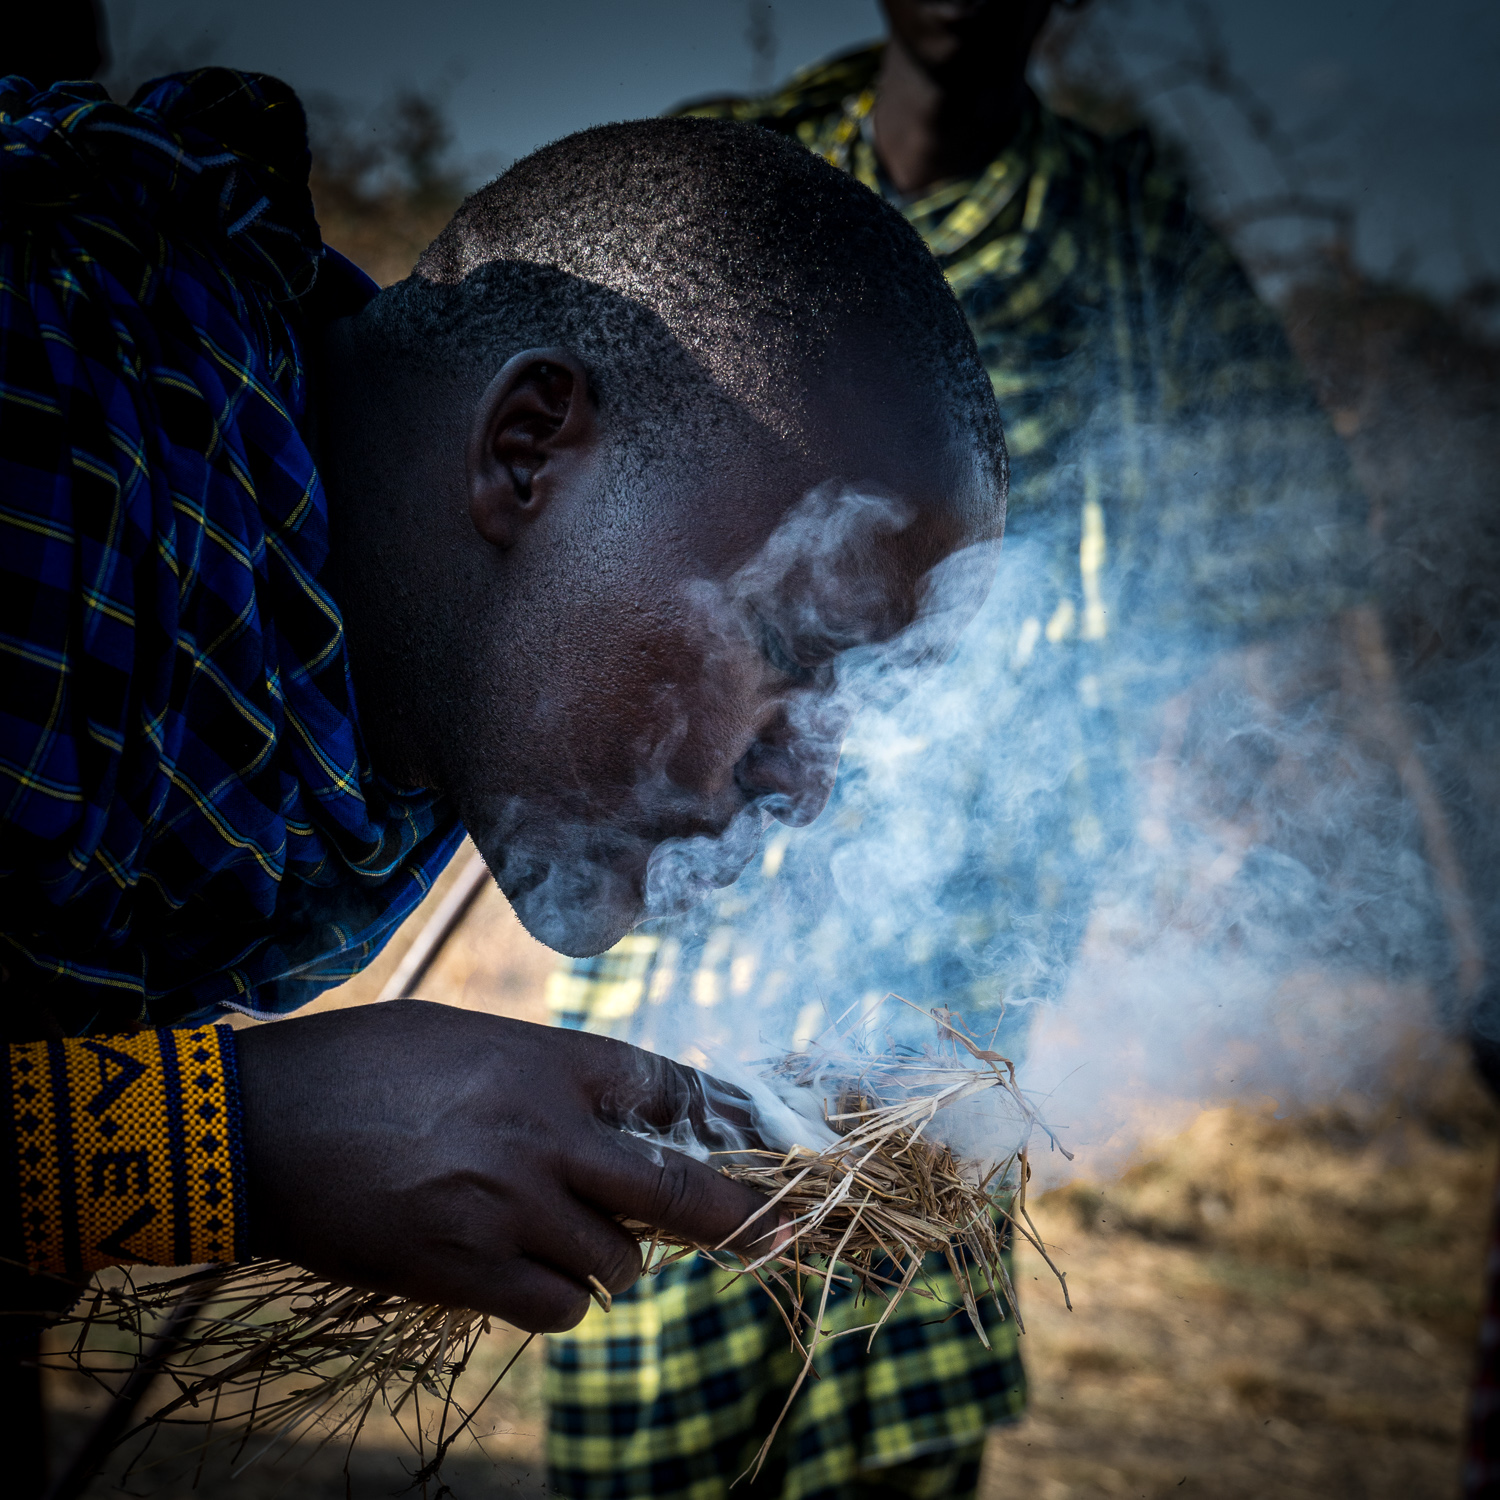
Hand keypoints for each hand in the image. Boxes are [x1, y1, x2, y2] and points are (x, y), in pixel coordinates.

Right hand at [233, 1000, 772, 1330]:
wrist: (258, 1128)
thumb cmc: (359, 1065)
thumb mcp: (466, 1036)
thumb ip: (542, 1073)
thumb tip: (602, 1112)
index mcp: (548, 1060)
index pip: (669, 1087)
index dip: (712, 1116)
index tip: (736, 1137)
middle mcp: (547, 1135)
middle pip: (678, 1189)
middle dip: (739, 1216)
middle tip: (775, 1232)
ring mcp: (511, 1209)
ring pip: (618, 1263)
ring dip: (613, 1260)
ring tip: (577, 1243)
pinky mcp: (467, 1273)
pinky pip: (557, 1309)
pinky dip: (559, 1301)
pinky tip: (529, 1278)